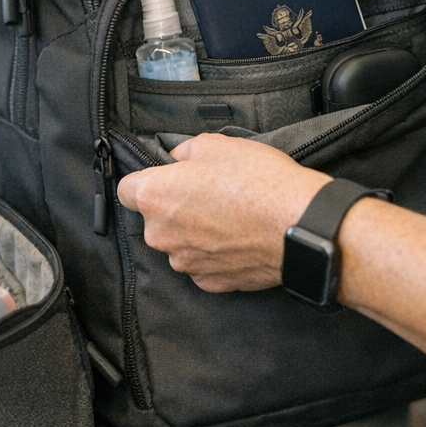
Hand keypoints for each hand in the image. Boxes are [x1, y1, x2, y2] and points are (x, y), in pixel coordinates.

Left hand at [117, 131, 425, 364]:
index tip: (168, 177)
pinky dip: (216, 252)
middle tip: (211, 190)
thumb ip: (187, 150)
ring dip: (196, 230)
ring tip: (231, 213)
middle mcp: (162, 235)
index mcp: (155, 197)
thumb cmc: (261, 182)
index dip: (148, 179)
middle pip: (155, 218)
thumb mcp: (219, 144)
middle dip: (176, 205)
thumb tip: (179, 158)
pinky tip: (240, 236)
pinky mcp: (211, 282)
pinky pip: (203, 263)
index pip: (126, 189)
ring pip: (180, 242)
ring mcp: (186, 263)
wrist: (299, 225)